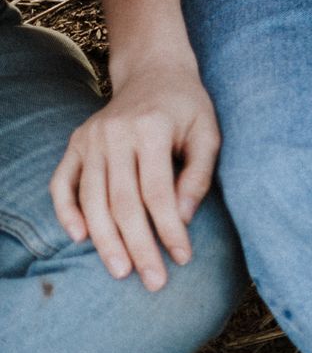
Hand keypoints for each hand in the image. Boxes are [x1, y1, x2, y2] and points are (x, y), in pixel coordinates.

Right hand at [49, 54, 218, 291]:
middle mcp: (115, 134)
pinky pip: (62, 184)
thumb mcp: (207, 133)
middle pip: (123, 203)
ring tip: (121, 271)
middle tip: (153, 280)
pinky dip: (67, 212)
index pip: (158, 193)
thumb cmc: (187, 107)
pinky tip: (81, 238)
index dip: (169, 230)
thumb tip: (182, 220)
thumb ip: (199, 175)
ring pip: (93, 200)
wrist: (154, 72)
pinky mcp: (74, 144)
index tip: (183, 259)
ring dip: (105, 241)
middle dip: (138, 246)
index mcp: (151, 129)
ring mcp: (90, 140)